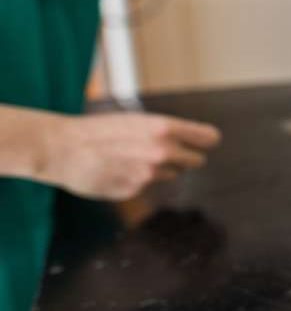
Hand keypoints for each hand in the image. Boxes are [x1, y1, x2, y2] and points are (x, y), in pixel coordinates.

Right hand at [38, 112, 220, 200]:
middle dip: (186, 157)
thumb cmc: (99, 130)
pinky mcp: (136, 190)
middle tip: (165, 150)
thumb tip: (201, 139)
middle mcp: (163, 151)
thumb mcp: (137, 120)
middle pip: (196, 160)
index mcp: (164, 128)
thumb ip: (167, 131)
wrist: (62, 148)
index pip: (207, 138)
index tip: (209, 142)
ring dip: (160, 168)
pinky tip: (118, 170)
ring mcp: (150, 174)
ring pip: (172, 173)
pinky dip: (138, 179)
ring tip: (131, 157)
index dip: (207, 140)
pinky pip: (148, 185)